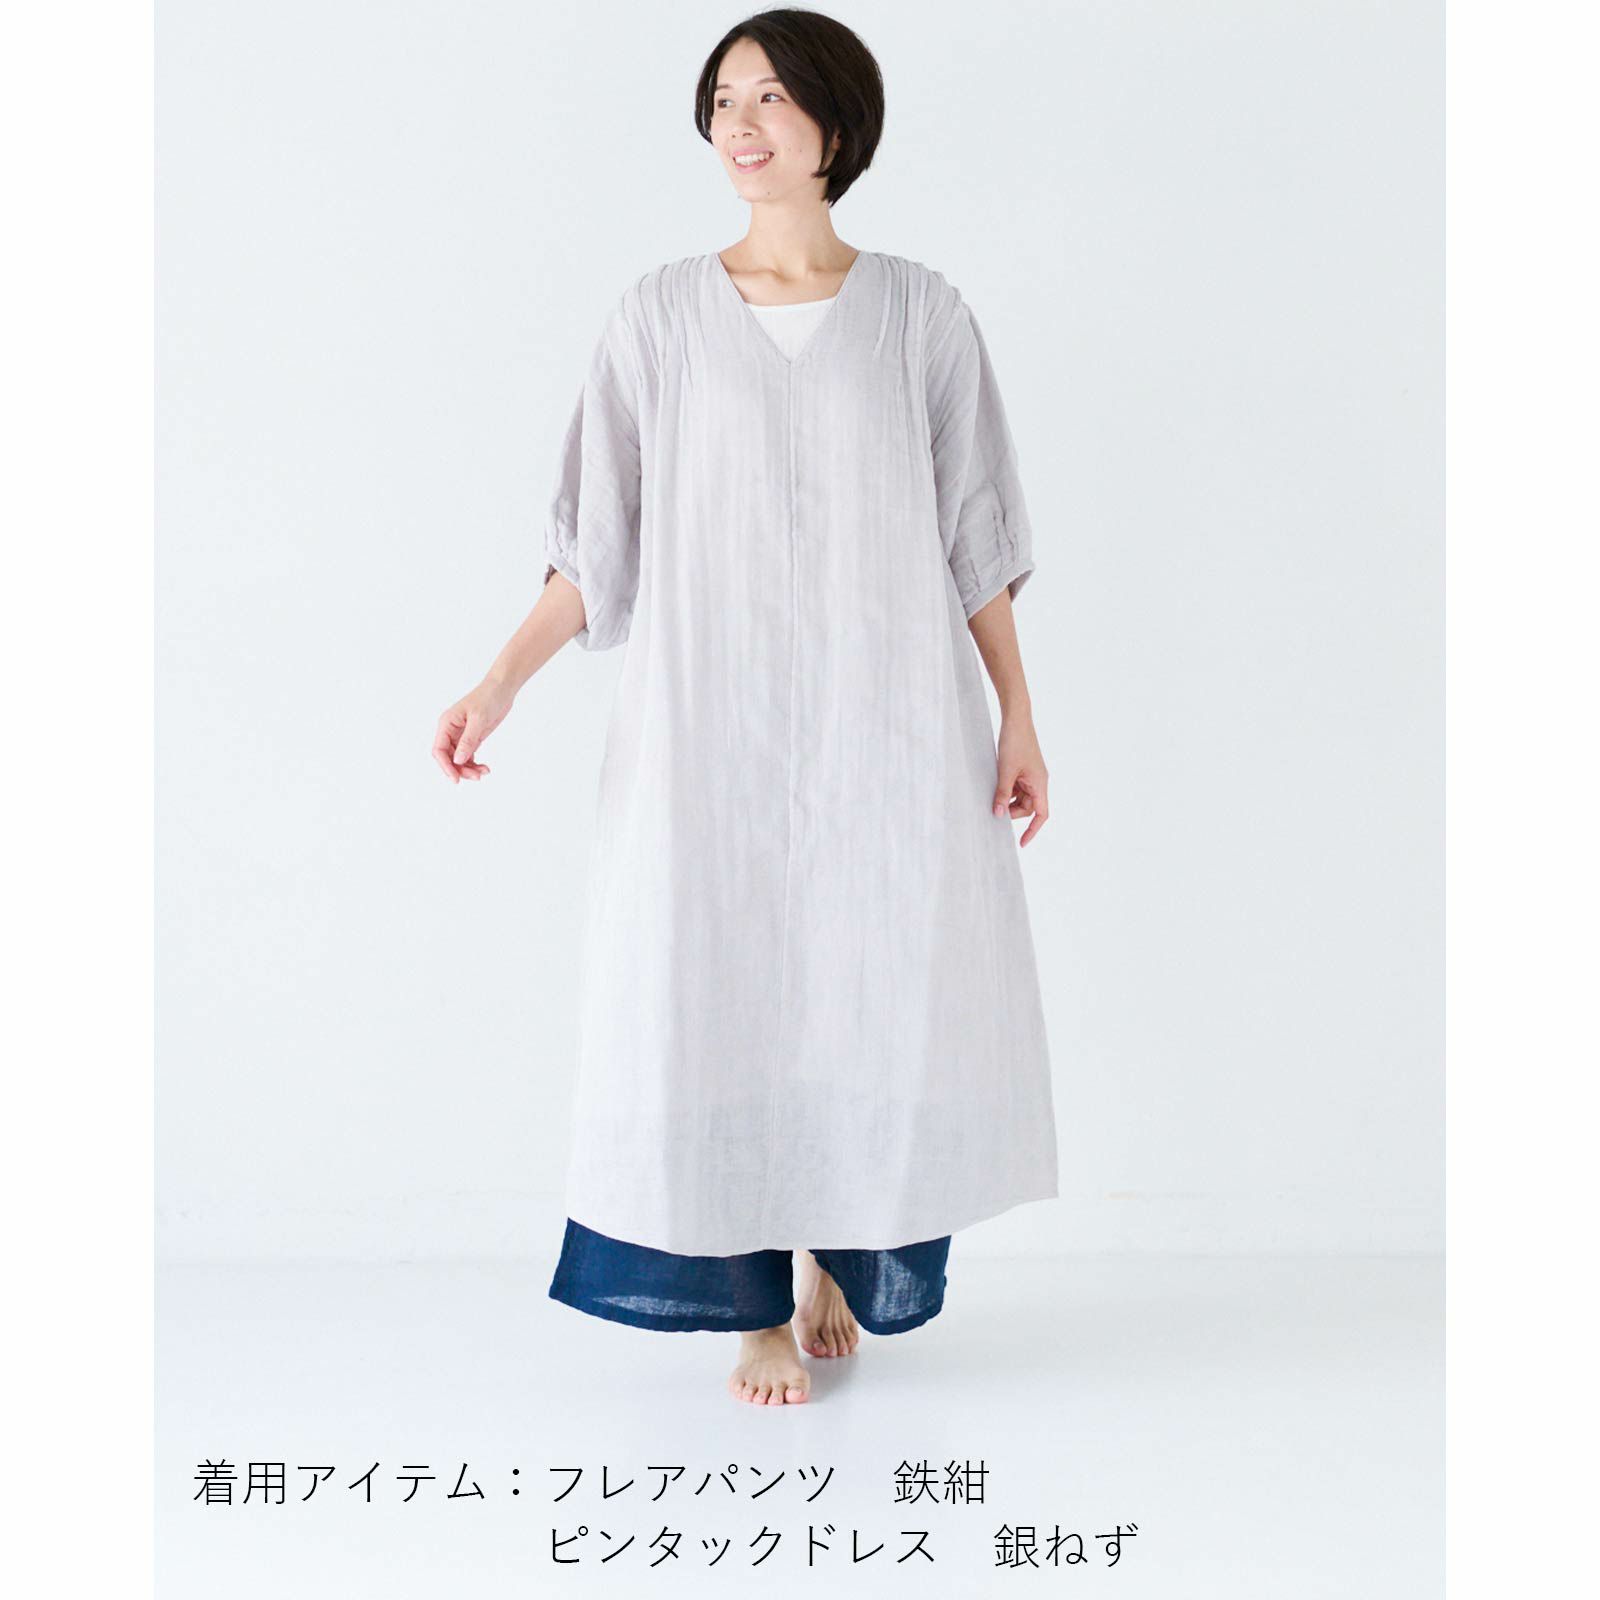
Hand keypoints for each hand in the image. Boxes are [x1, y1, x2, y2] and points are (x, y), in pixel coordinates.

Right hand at [433, 678, 514, 782]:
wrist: (502, 689)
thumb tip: (458, 760)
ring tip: (484, 772)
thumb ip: (468, 740)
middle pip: (448, 757)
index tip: (456, 778)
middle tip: (477, 777)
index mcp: (446, 723)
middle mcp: (451, 731)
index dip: (445, 766)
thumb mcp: (478, 719)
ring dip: (468, 769)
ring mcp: (461, 735)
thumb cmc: (488, 697)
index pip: (439, 750)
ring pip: (459, 759)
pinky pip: (468, 756)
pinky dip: (474, 764)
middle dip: (459, 770)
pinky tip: (485, 768)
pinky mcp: (472, 738)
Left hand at [993, 715, 1049, 845]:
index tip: (1022, 843)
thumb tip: (998, 814)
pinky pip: (1016, 787)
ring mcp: (1030, 776)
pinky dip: (1006, 790)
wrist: (1016, 719)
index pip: (1041, 814)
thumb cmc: (1015, 742)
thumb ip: (1002, 794)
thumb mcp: (1005, 771)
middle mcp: (1038, 781)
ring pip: (1020, 798)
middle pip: (1027, 807)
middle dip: (1011, 811)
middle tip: (994, 810)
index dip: (1033, 830)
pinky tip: (994, 787)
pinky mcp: (1022, 770)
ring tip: (993, 796)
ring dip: (1007, 800)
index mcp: (1040, 784)